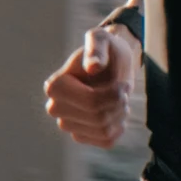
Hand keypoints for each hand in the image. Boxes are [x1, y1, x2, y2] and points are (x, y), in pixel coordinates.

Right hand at [43, 21, 141, 150]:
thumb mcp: (102, 39)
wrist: (110, 65)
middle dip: (118, 104)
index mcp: (56, 86)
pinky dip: (119, 128)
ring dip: (120, 115)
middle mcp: (56, 108)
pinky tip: (118, 114)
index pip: (90, 102)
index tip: (122, 83)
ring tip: (122, 100)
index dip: (113, 95)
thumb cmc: (105, 49)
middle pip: (97, 117)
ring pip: (103, 130)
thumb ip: (96, 48)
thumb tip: (93, 67)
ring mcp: (67, 124)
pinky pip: (106, 141)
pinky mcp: (81, 136)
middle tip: (124, 90)